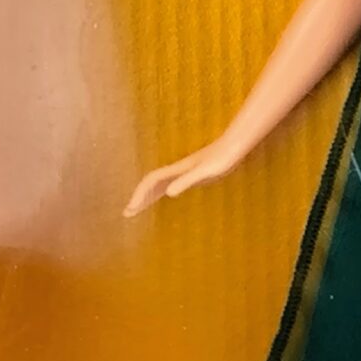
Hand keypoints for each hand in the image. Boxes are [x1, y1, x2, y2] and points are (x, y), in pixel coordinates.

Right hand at [124, 136, 246, 217]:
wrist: (233, 147)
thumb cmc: (221, 159)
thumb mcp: (204, 172)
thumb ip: (186, 180)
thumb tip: (168, 193)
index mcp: (176, 171)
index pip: (151, 182)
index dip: (140, 194)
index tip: (132, 208)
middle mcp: (177, 170)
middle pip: (151, 184)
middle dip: (139, 198)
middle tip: (127, 213)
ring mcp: (184, 172)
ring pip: (159, 184)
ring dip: (148, 196)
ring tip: (138, 209)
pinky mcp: (193, 173)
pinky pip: (171, 184)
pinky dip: (162, 191)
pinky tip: (164, 196)